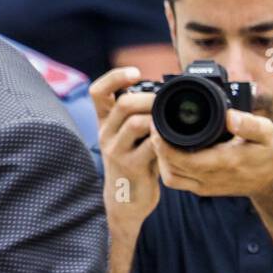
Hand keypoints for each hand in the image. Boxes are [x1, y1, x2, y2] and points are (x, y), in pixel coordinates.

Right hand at [90, 67, 161, 231]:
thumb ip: (140, 116)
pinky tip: (174, 141)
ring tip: (172, 122)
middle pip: (123, 103)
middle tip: (167, 101)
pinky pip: (151, 146)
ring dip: (159, 119)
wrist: (125, 200)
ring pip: (136, 123)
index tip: (136, 73)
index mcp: (105, 122)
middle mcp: (106, 133)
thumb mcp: (129, 137)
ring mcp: (116, 150)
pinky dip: (166, 140)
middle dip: (150, 98)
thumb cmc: (134, 163)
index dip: (115, 77)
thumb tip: (166, 92)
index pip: (98, 92)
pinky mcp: (131, 166)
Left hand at [151, 109, 272, 201]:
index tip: (157, 123)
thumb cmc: (268, 154)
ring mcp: (204, 186)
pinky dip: (168, 167)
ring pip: (170, 176)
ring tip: (160, 138)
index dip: (162, 142)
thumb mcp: (266, 133)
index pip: (179, 157)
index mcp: (222, 163)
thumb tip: (230, 116)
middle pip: (169, 166)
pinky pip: (176, 181)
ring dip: (161, 159)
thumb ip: (250, 124)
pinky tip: (168, 151)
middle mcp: (210, 178)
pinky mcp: (202, 190)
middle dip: (157, 147)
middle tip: (155, 126)